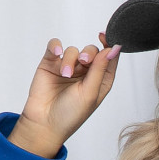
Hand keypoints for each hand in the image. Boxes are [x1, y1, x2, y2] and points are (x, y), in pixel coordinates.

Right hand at [8, 31, 121, 156]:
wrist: (44, 123)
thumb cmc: (70, 114)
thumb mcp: (90, 93)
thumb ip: (100, 70)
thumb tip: (113, 48)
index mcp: (100, 82)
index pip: (109, 59)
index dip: (109, 45)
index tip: (105, 37)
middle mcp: (85, 73)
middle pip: (91, 51)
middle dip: (88, 53)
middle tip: (84, 61)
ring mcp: (67, 67)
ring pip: (73, 50)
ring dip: (70, 59)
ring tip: (65, 75)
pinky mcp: (50, 63)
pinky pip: (54, 46)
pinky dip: (56, 46)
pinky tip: (56, 53)